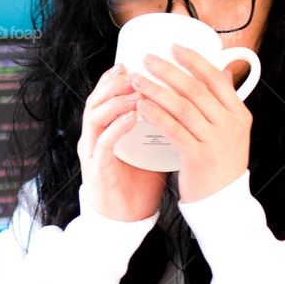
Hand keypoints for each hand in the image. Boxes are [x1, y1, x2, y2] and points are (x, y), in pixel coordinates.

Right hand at [78, 65, 166, 221]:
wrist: (127, 222)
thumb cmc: (139, 185)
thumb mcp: (152, 150)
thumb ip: (162, 127)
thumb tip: (192, 106)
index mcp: (104, 132)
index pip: (103, 97)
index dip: (114, 78)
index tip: (132, 62)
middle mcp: (94, 139)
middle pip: (95, 101)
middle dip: (114, 84)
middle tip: (136, 72)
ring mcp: (92, 153)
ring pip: (95, 117)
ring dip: (116, 101)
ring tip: (137, 91)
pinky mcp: (97, 170)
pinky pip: (103, 144)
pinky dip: (117, 127)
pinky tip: (133, 117)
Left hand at [130, 46, 251, 201]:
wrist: (224, 203)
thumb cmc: (221, 165)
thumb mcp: (233, 132)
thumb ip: (226, 102)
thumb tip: (223, 71)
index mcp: (239, 114)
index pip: (217, 78)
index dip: (194, 60)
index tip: (174, 47)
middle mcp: (230, 125)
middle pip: (196, 89)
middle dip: (168, 70)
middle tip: (147, 60)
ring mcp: (215, 141)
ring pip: (182, 106)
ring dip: (156, 90)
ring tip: (137, 81)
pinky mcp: (198, 157)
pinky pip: (173, 130)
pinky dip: (156, 115)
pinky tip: (141, 106)